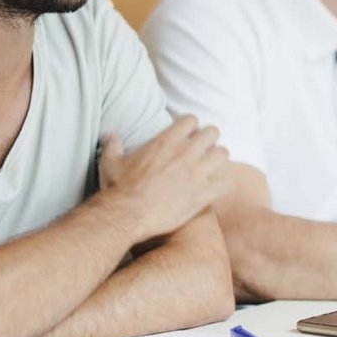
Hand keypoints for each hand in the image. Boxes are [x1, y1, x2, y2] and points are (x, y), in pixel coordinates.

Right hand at [97, 116, 230, 242]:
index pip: (191, 120)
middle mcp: (186, 153)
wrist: (127, 215)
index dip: (190, 126)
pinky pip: (226, 183)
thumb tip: (109, 134)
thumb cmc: (119, 189)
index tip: (187, 134)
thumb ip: (113, 145)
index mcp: (167, 141)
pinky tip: (217, 188)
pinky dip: (224, 184)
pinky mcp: (203, 194)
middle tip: (203, 149)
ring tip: (212, 167)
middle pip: (212, 132)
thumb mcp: (111, 162)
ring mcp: (197, 173)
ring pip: (223, 154)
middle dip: (209, 139)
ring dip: (218, 159)